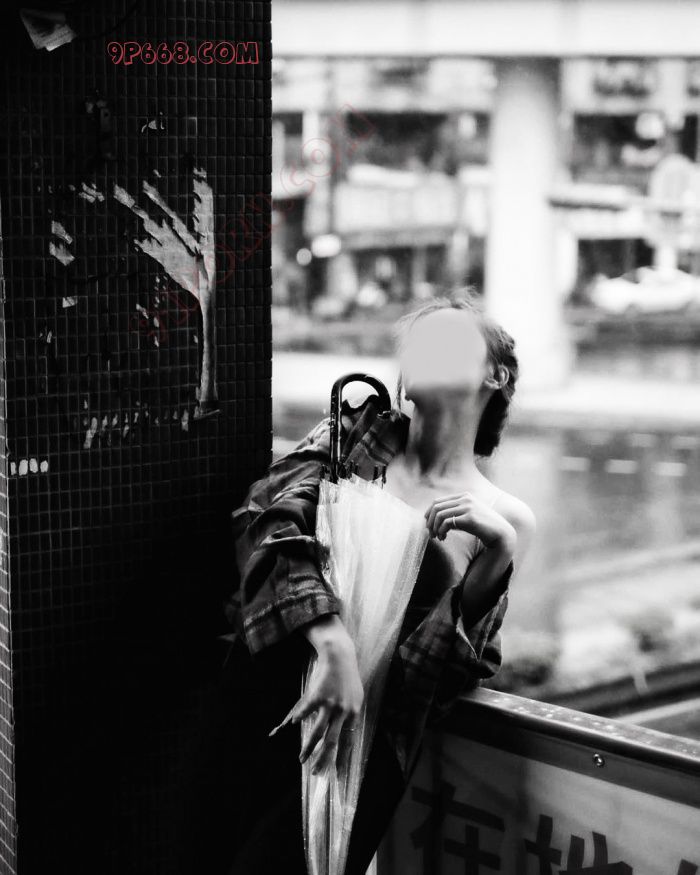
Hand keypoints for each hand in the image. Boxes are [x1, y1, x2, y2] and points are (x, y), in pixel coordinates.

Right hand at [269, 615, 363, 773]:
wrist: (340, 655)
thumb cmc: (347, 677)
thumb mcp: (355, 697)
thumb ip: (349, 715)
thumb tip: (344, 735)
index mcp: (353, 713)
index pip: (348, 742)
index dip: (340, 758)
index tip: (335, 773)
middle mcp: (343, 711)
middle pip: (332, 742)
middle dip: (322, 759)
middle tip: (315, 773)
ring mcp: (330, 703)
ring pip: (317, 732)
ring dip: (308, 747)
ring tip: (301, 758)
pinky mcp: (318, 695)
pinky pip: (306, 711)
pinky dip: (300, 718)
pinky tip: (294, 723)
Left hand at [424, 491, 516, 553]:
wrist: (500, 533)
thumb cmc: (482, 526)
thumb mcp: (467, 515)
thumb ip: (454, 513)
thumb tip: (433, 520)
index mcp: (464, 496)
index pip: (437, 501)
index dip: (429, 514)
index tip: (428, 525)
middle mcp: (465, 499)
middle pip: (436, 507)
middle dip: (429, 522)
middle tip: (430, 533)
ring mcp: (468, 507)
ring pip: (440, 515)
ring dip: (434, 528)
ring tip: (437, 537)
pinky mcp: (470, 518)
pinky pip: (447, 523)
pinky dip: (441, 531)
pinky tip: (443, 538)